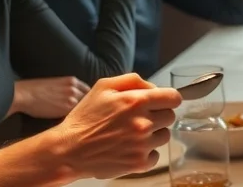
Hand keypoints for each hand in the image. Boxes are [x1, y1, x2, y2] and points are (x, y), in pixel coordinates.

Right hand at [13, 77, 90, 118]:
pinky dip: (76, 118)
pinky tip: (73, 123)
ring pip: (85, 107)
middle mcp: (75, 88)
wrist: (24, 95)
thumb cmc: (34, 90)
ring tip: (80, 120)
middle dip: (87, 106)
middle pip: (89, 99)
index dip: (88, 98)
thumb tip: (74, 97)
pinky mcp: (67, 109)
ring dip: (83, 113)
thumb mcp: (55, 83)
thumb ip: (68, 88)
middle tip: (85, 114)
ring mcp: (72, 98)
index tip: (87, 104)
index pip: (88, 90)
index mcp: (72, 80)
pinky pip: (77, 114)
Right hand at [52, 73, 181, 178]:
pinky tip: (131, 148)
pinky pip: (156, 155)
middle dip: (159, 115)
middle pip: (170, 116)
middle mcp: (143, 123)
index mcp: (136, 101)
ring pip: (164, 136)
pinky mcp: (138, 163)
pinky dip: (147, 153)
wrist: (68, 150)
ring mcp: (142, 144)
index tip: (162, 102)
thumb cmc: (84, 118)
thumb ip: (133, 81)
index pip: (174, 98)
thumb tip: (154, 87)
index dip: (168, 99)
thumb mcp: (104, 87)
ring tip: (132, 134)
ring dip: (153, 134)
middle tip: (140, 119)